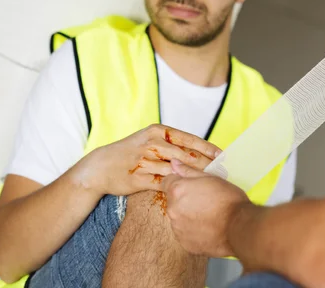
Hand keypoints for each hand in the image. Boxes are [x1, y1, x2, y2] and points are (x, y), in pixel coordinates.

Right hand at [74, 124, 221, 195]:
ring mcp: (146, 160)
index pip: (190, 140)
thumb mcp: (150, 139)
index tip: (224, 156)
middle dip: (208, 165)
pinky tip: (190, 193)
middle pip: (187, 155)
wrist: (101, 167)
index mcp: (159, 131)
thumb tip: (200, 151)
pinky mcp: (140, 178)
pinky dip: (179, 188)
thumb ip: (173, 144)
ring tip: (212, 184)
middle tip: (224, 172)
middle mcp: (153, 143)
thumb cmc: (131, 153)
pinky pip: (164, 184)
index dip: (209, 149)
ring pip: (178, 170)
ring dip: (196, 178)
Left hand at [163, 159, 249, 257]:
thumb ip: (188, 171)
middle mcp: (172, 210)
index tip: (191, 186)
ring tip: (207, 216)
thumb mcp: (211, 178)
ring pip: (178, 217)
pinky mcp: (184, 243)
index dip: (179, 182)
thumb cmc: (227, 198)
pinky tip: (207, 228)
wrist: (238, 227)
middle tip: (203, 201)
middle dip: (183, 199)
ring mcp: (177, 228)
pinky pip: (184, 233)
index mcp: (177, 190)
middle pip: (172, 200)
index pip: (167, 181)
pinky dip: (192, 230)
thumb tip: (173, 163)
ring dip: (187, 215)